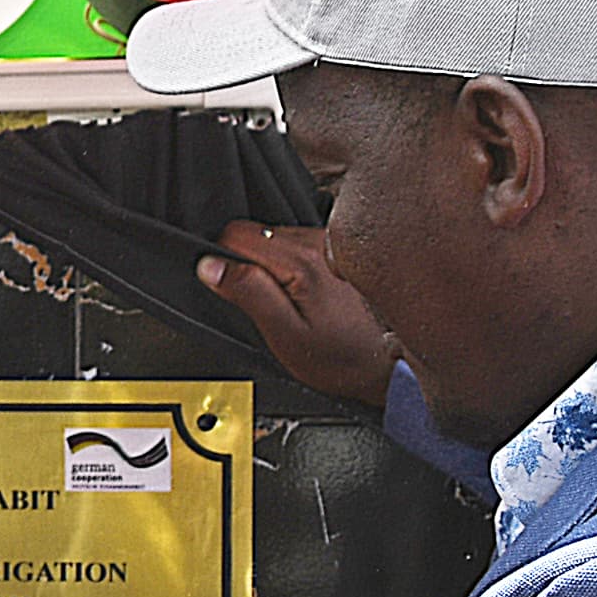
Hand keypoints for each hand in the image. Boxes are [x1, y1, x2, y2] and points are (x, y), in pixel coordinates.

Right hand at [198, 222, 396, 410]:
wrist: (387, 362)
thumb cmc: (341, 356)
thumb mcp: (283, 333)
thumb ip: (247, 293)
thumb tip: (210, 265)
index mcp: (300, 260)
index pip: (235, 233)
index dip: (222, 260)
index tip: (231, 287)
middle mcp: (317, 243)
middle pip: (256, 233)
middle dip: (248, 265)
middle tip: (264, 303)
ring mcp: (329, 243)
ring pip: (275, 239)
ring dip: (270, 267)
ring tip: (288, 303)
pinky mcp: (336, 251)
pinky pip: (296, 248)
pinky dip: (290, 268)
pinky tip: (303, 296)